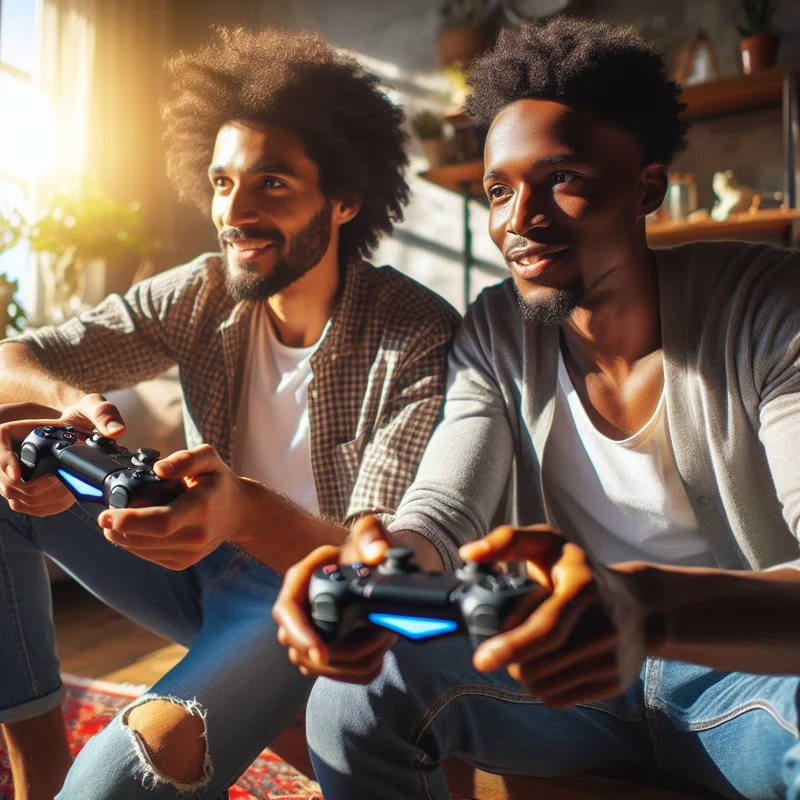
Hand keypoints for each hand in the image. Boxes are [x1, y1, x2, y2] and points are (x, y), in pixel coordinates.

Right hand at [0, 395, 125, 516]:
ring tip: (69, 487)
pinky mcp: (25, 491)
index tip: (19, 474)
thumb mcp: (91, 407)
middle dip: (35, 486)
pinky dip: (48, 505)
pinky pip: (28, 507)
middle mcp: (8, 455)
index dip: (4, 462)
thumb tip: (116, 431)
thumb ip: (102, 412)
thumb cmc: (81, 417)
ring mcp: (14, 476)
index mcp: (10, 433)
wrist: (81, 433)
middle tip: (62, 481)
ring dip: (44, 497)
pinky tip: (68, 496)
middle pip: (7, 481)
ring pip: (17, 498)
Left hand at [97, 444, 243, 569]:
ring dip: (122, 538)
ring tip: (116, 521)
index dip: (129, 521)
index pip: (162, 522)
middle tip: (104, 517)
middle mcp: (197, 534)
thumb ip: (185, 459)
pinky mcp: (183, 562)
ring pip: (143, 551)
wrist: (238, 513)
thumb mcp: (208, 459)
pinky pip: (148, 556)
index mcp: (201, 507)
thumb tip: (159, 469)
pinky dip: (134, 545)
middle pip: (147, 539)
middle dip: (117, 530)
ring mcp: (190, 553)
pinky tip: (133, 531)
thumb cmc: (218, 482)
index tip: (106, 514)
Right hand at [272, 515, 398, 683]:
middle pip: (304, 651)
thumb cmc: (366, 549)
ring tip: (386, 633)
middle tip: (380, 634)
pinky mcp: (325, 655)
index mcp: (300, 580)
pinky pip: (342, 675)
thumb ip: (371, 534)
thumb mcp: (369, 533)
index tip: (321, 652)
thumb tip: (378, 553)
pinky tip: (381, 646)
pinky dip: (366, 666)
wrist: (375, 567)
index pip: (286, 613)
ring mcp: (308, 636)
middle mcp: (298, 612)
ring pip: (325, 668)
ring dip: (360, 658)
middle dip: (344, 652)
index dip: (300, 635)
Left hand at [462, 525, 649, 706]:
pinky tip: (546, 666)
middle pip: (539, 663)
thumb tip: (468, 553)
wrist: (642, 606)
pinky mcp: (614, 682)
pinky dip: (543, 688)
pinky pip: (560, 699)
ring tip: (526, 653)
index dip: (511, 646)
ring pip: (544, 685)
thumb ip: (508, 541)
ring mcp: (612, 657)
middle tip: (501, 648)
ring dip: (524, 674)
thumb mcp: (549, 544)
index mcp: (583, 586)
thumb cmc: (580, 571)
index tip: (482, 659)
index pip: (546, 628)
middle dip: (510, 659)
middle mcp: (604, 624)